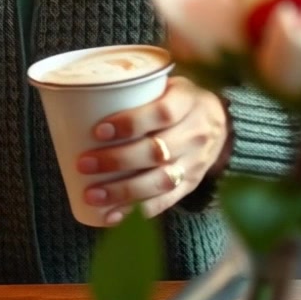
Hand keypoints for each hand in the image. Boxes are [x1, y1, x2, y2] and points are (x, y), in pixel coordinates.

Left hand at [76, 76, 229, 224]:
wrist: (221, 122)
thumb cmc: (177, 99)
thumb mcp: (166, 83)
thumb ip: (134, 90)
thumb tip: (79, 99)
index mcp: (188, 101)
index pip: (161, 113)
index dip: (130, 123)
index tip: (98, 130)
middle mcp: (195, 133)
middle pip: (156, 152)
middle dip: (117, 161)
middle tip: (84, 164)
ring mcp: (195, 162)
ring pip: (160, 181)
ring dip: (123, 191)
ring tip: (93, 195)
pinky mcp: (191, 184)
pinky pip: (166, 201)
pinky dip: (138, 211)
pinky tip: (113, 216)